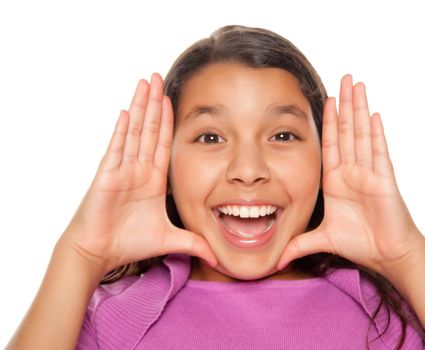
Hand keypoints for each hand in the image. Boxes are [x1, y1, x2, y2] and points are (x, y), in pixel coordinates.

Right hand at [61, 73, 217, 273]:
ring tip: (145, 83)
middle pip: (148, 129)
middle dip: (154, 103)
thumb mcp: (170, 239)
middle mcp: (138, 169)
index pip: (163, 143)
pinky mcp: (107, 176)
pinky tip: (127, 112)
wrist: (101, 253)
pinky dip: (122, 131)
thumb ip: (194, 244)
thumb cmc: (129, 243)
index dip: (167, 121)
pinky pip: (117, 150)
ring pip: (134, 132)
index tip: (172, 99)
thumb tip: (217, 257)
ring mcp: (122, 170)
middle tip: (158, 77)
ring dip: (140, 107)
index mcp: (152, 179)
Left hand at [277, 75, 423, 275]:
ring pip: (362, 135)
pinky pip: (379, 153)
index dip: (329, 121)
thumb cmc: (360, 244)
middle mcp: (352, 172)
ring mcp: (369, 173)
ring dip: (359, 109)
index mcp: (337, 180)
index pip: (331, 143)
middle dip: (345, 104)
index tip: (327, 99)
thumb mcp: (322, 239)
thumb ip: (299, 244)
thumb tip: (276, 259)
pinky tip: (373, 114)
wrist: (386, 256)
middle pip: (347, 131)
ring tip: (358, 85)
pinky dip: (376, 133)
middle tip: (345, 77)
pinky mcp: (383, 181)